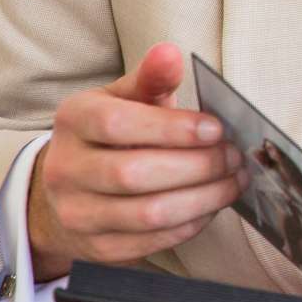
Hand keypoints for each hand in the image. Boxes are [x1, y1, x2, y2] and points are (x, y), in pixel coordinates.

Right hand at [27, 42, 243, 279]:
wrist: (69, 189)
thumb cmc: (109, 135)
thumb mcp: (123, 98)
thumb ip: (151, 79)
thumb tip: (171, 53)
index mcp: (73, 120)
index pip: (117, 124)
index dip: (172, 129)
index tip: (216, 129)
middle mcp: (66, 169)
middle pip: (135, 174)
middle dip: (197, 167)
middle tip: (234, 158)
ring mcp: (78, 213)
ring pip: (148, 214)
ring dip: (204, 198)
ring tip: (233, 181)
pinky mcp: (98, 248)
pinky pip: (153, 241)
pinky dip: (191, 223)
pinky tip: (212, 205)